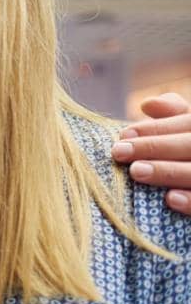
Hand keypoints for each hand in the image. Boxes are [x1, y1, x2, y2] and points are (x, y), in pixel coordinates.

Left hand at [112, 93, 190, 213]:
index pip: (188, 123)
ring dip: (169, 171)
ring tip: (137, 171)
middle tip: (119, 151)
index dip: (157, 128)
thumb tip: (148, 104)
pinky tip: (170, 199)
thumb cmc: (187, 159)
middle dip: (155, 147)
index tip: (124, 134)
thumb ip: (172, 117)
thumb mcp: (186, 135)